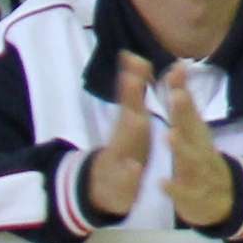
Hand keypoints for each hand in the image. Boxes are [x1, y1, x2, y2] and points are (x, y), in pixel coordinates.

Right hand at [83, 57, 154, 223]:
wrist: (104, 186)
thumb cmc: (125, 146)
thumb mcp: (130, 117)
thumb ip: (132, 89)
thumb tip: (132, 56)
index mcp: (131, 123)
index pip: (132, 96)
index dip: (135, 78)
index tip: (135, 57)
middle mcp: (123, 137)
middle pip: (126, 114)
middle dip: (129, 98)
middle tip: (132, 78)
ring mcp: (119, 158)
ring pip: (123, 144)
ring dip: (129, 133)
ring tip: (137, 119)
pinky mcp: (120, 182)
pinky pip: (125, 177)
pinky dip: (129, 172)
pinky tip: (133, 168)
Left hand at [159, 72, 240, 234]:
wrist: (225, 199)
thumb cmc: (200, 158)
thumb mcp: (194, 129)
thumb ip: (183, 100)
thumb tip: (178, 64)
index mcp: (196, 132)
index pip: (188, 109)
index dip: (182, 91)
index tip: (175, 71)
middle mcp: (199, 148)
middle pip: (193, 129)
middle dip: (185, 113)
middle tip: (176, 96)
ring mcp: (198, 172)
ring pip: (191, 159)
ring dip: (182, 147)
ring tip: (169, 134)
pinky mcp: (192, 195)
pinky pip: (183, 191)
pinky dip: (174, 188)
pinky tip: (161, 183)